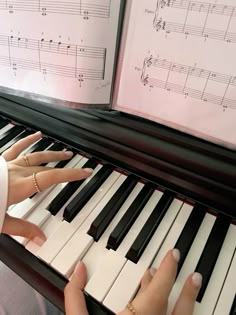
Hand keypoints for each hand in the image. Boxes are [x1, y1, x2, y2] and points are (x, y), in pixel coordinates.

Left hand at [1, 131, 92, 242]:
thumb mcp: (2, 222)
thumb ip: (23, 230)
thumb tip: (41, 240)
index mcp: (21, 186)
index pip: (53, 177)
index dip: (72, 174)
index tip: (86, 171)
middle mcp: (18, 172)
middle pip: (47, 166)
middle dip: (66, 165)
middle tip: (78, 164)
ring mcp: (9, 165)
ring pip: (35, 155)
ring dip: (51, 153)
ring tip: (64, 151)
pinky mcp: (1, 162)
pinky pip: (16, 148)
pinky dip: (26, 141)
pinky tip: (34, 135)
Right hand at [64, 250, 201, 314]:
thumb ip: (76, 295)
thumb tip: (78, 269)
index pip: (159, 288)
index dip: (168, 268)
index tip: (173, 254)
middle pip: (178, 307)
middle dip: (186, 288)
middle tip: (192, 274)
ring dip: (187, 303)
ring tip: (191, 287)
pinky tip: (171, 312)